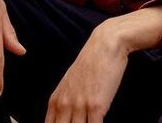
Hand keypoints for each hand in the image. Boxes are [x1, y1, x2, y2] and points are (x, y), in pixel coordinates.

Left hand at [46, 7, 161, 122]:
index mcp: (55, 101)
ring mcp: (79, 106)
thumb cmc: (92, 62)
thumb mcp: (70, 83)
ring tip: (90, 122)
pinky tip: (101, 122)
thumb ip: (65, 102)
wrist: (106, 45)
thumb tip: (66, 117)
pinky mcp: (96, 106)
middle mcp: (64, 105)